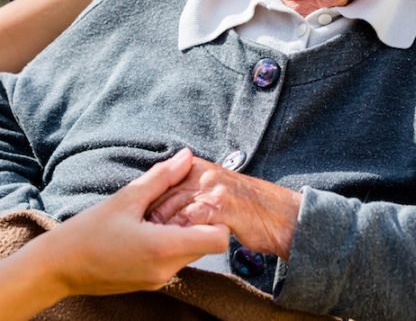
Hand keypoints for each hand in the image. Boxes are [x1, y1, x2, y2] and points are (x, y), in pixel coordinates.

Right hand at [33, 148, 229, 297]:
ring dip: (181, 232)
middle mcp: (167, 270)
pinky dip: (167, 244)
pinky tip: (143, 230)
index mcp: (164, 248)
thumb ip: (161, 178)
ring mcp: (159, 280)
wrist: (58, 267)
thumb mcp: (126, 198)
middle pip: (205, 245)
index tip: (198, 201)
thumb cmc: (87, 232)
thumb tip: (186, 157)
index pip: (219, 239)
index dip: (216, 218)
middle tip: (173, 202)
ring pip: (189, 253)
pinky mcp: (150, 284)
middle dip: (197, 222)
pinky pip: (172, 261)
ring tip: (153, 215)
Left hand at [146, 154, 301, 259]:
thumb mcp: (215, 192)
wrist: (281, 215)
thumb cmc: (247, 209)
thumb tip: (159, 208)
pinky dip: (178, 236)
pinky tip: (172, 248)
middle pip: (162, 197)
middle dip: (148, 219)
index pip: (160, 184)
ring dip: (159, 230)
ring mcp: (211, 190)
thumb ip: (189, 194)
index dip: (145, 206)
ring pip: (173, 210)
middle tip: (136, 237)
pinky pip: (191, 223)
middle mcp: (201, 174)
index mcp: (197, 168)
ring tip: (149, 246)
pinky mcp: (220, 207)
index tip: (135, 223)